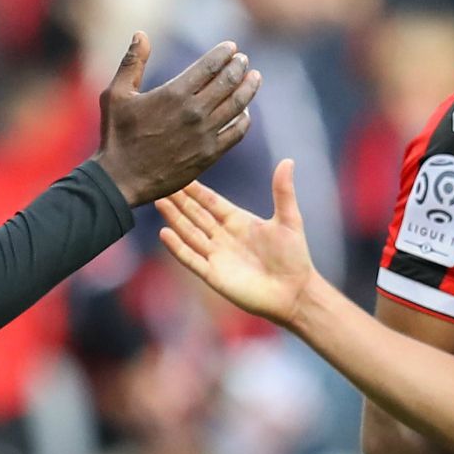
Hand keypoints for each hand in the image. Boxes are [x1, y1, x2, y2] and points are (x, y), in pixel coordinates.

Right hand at [93, 33, 260, 204]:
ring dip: (249, 88)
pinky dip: (245, 119)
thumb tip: (141, 34)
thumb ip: (132, 62)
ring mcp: (204, 134)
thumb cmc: (116, 135)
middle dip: (239, 67)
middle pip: (227, 82)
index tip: (232, 47)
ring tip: (254, 78)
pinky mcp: (209, 154)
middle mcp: (193, 111)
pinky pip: (236, 132)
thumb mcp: (116, 94)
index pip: (210, 66)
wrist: (121, 179)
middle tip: (244, 60)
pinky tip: (245, 112)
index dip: (224, 53)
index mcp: (173, 93)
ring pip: (237, 105)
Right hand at [156, 160, 312, 327]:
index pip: (210, 201)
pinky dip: (178, 247)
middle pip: (195, 215)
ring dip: (174, 219)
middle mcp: (223, 236)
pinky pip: (191, 258)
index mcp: (238, 221)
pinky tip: (165, 233)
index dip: (195, 190)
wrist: (294, 292)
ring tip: (159, 202)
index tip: (179, 176)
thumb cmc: (294, 257)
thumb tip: (288, 160)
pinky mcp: (213, 275)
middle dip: (179, 201)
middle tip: (160, 184)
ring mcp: (217, 255)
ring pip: (190, 233)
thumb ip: (283, 191)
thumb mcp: (289, 219)